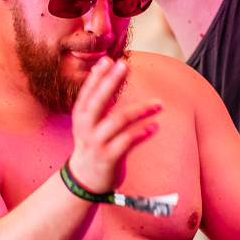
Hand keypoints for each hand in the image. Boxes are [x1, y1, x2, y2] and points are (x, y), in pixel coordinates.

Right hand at [69, 57, 162, 194]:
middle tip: (125, 65)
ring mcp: (98, 143)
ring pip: (119, 121)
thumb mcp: (89, 123)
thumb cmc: (92, 144)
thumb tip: (113, 73)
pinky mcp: (109, 157)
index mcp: (81, 116)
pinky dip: (142, 133)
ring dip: (140, 110)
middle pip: (100, 101)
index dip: (97, 76)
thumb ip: (100, 102)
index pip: (88, 92)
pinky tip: (155, 126)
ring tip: (159, 104)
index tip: (108, 59)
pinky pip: (128, 142)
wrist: (84, 179)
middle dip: (112, 81)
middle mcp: (87, 127)